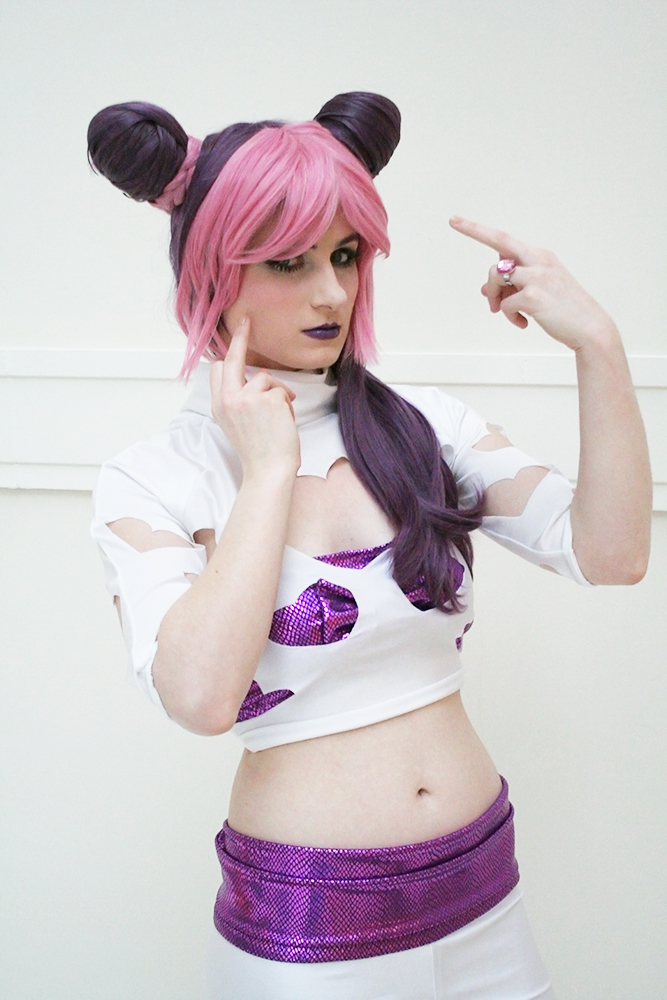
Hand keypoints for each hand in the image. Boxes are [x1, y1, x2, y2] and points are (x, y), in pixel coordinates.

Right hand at [209, 317, 300, 477]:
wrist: (269, 469)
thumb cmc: (259, 450)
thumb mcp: (237, 423)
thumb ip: (238, 400)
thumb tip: (251, 378)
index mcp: (219, 405)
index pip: (218, 370)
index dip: (227, 354)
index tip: (234, 338)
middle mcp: (228, 399)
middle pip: (232, 360)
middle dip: (240, 337)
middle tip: (246, 321)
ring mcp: (246, 398)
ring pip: (265, 378)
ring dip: (276, 392)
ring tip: (278, 416)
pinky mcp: (267, 398)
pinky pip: (281, 390)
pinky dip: (286, 403)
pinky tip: (284, 421)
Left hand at [449, 216, 617, 351]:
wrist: (590, 328)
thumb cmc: (564, 310)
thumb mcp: (538, 291)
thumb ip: (512, 285)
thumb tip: (484, 289)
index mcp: (541, 256)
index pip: (504, 238)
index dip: (477, 229)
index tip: (455, 220)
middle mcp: (538, 260)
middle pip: (498, 247)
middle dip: (479, 247)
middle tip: (467, 256)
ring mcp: (536, 277)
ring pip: (494, 278)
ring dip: (495, 298)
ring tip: (507, 313)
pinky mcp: (533, 297)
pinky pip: (504, 304)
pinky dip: (509, 316)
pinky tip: (523, 324)